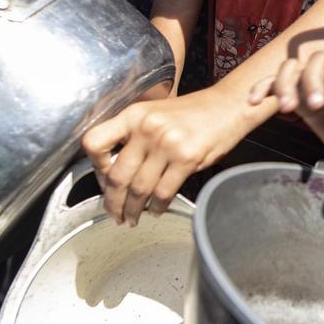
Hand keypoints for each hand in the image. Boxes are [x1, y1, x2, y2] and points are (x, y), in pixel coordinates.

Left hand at [82, 88, 250, 225]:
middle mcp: (146, 128)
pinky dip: (157, 207)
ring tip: (133, 218)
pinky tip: (156, 210)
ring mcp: (167, 143)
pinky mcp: (187, 158)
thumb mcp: (155, 114)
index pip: (94, 143)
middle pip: (116, 175)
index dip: (95, 167)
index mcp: (134, 115)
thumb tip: (117, 170)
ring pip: (139, 189)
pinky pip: (163, 192)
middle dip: (113, 202)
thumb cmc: (194, 112)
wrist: (228, 106)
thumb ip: (134, 136)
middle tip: (114, 213)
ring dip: (133, 210)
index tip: (103, 179)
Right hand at [248, 53, 323, 157]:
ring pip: (294, 65)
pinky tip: (253, 102)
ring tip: (287, 108)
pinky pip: (274, 80)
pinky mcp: (296, 90)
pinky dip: (263, 87)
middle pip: (320, 59)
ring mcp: (314, 79)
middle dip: (313, 80)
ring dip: (286, 82)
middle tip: (314, 107)